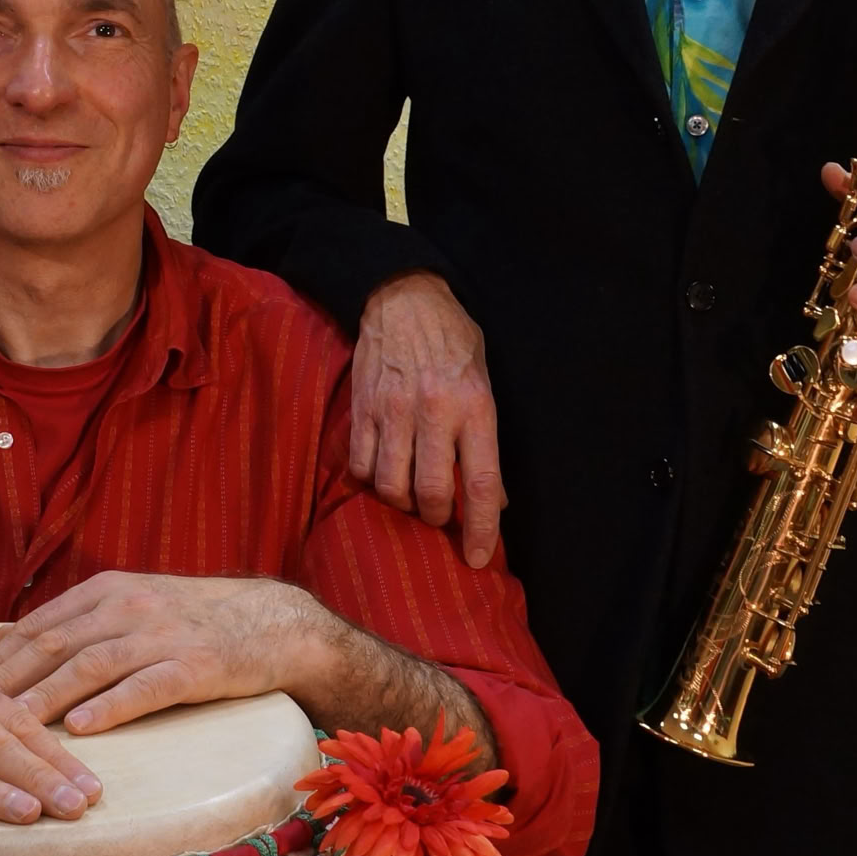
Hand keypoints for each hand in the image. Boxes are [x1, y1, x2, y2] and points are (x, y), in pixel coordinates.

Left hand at [0, 572, 332, 734]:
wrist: (270, 621)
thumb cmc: (193, 619)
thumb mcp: (129, 604)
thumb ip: (70, 621)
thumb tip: (3, 636)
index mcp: (107, 591)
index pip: (37, 628)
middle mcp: (128, 607)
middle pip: (53, 646)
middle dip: (5, 683)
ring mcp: (160, 635)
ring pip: (89, 667)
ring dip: (46, 700)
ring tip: (10, 731)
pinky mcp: (193, 666)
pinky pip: (145, 686)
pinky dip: (111, 706)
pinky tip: (84, 728)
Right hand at [352, 272, 502, 567]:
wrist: (403, 297)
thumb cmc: (453, 340)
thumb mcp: (485, 381)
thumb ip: (487, 440)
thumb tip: (495, 498)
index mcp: (474, 406)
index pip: (481, 483)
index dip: (480, 529)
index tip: (476, 557)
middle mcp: (433, 411)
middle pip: (432, 493)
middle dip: (437, 518)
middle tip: (439, 515)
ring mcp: (392, 411)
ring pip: (392, 486)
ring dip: (403, 503)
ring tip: (411, 494)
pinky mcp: (362, 409)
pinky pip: (361, 466)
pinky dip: (372, 481)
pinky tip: (383, 471)